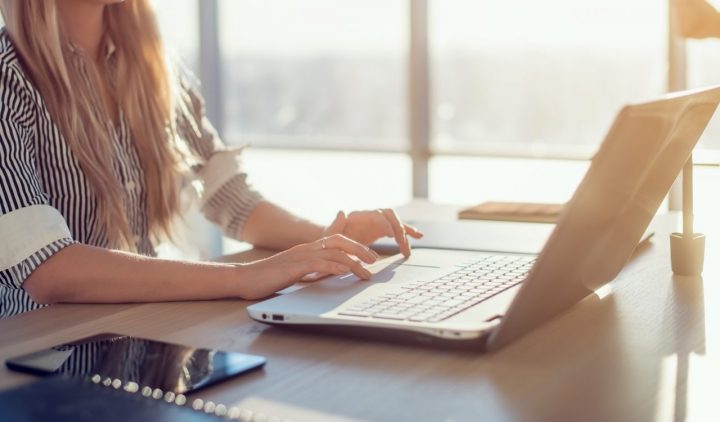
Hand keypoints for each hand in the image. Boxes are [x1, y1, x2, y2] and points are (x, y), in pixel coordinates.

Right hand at [237, 234, 379, 298]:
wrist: (245, 279)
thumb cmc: (268, 278)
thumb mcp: (296, 272)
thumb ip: (312, 270)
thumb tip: (332, 274)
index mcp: (307, 249)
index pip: (336, 240)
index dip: (355, 245)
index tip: (370, 256)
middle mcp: (306, 248)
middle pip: (340, 241)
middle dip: (360, 249)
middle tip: (375, 260)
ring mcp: (300, 256)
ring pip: (334, 253)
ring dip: (354, 263)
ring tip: (367, 273)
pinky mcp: (295, 266)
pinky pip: (319, 264)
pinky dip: (335, 267)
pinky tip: (345, 272)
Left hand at [324, 209, 423, 256]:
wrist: (330, 246)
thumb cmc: (329, 243)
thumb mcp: (329, 236)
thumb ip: (335, 225)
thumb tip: (342, 212)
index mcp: (358, 217)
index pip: (377, 215)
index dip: (387, 224)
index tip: (393, 236)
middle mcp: (368, 216)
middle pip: (389, 215)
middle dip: (398, 228)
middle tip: (403, 245)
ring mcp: (375, 222)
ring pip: (395, 221)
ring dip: (405, 232)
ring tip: (411, 245)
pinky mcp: (380, 229)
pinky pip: (396, 229)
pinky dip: (408, 231)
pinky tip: (419, 236)